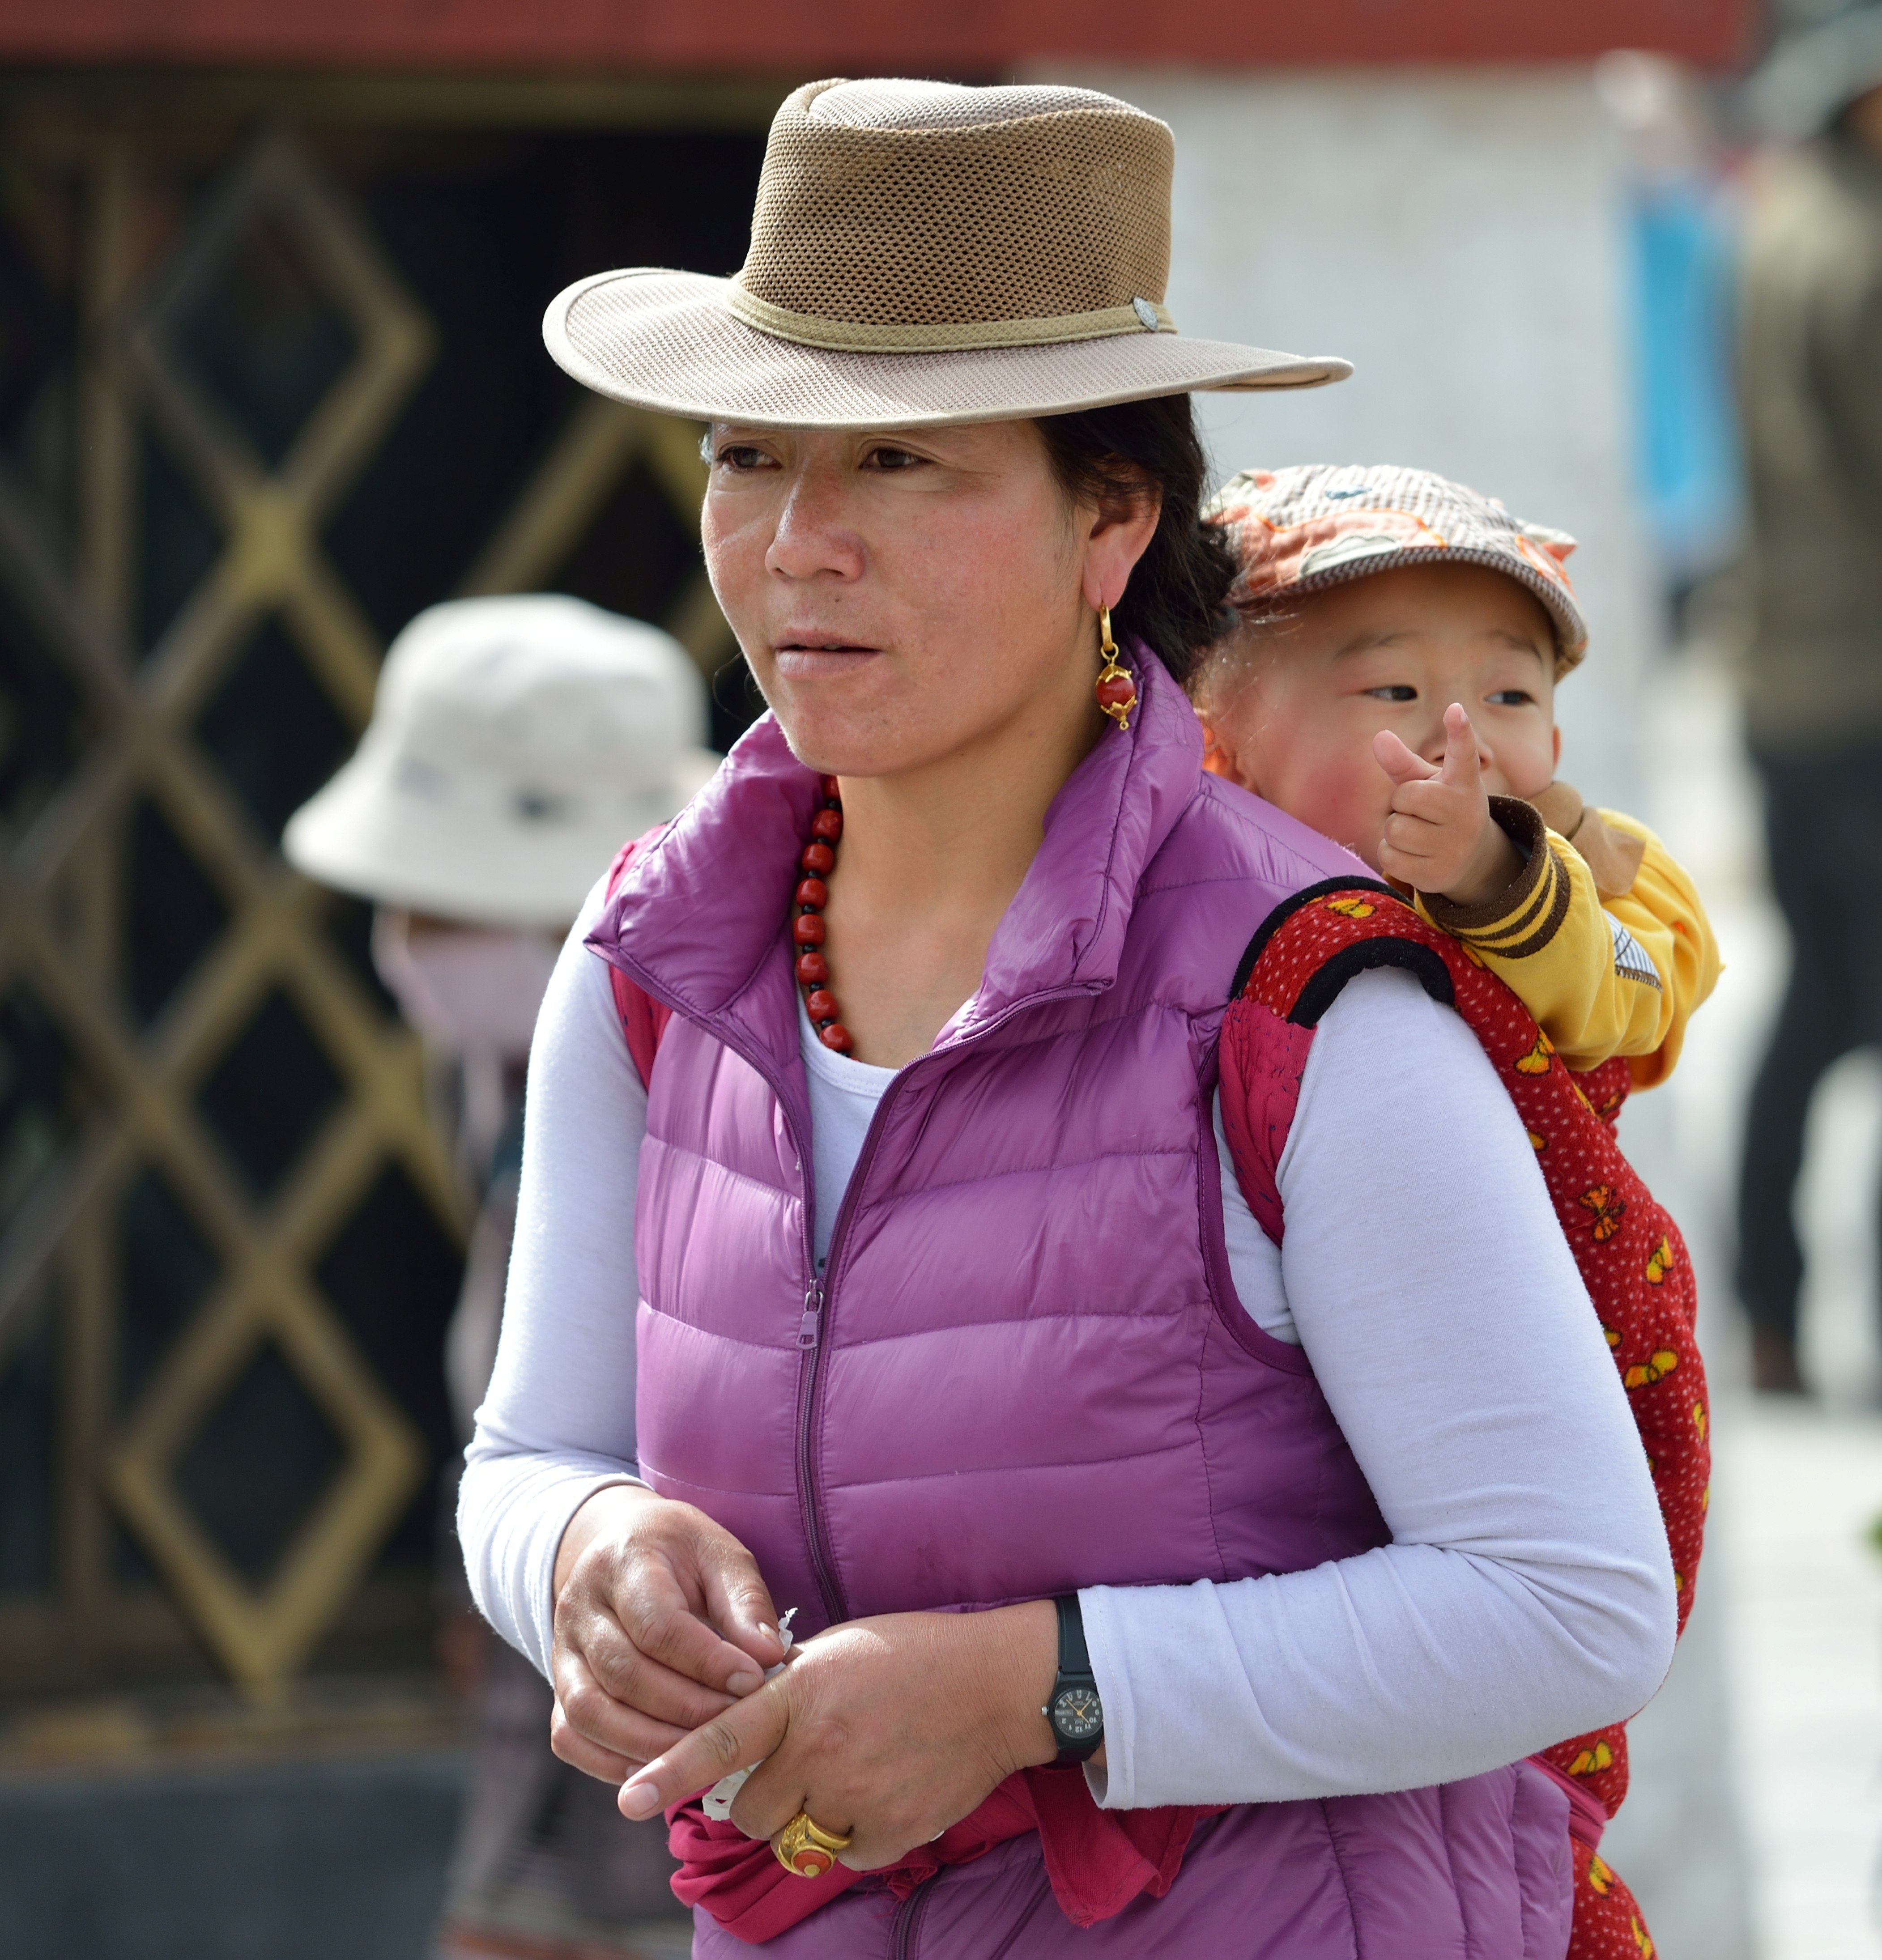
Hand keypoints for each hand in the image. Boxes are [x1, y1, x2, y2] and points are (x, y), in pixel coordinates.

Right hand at [549, 1484, 785, 1783]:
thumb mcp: (721, 1555)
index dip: (707, 1661)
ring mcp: (561, 1649)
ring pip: (590, 1711)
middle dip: (685, 1707)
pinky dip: (608, 1761)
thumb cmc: (682, 1553)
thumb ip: (745, 1603)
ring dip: (648, 1742)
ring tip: (703, 1750)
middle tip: (735, 1721)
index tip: (753, 1681)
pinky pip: (570, 1735)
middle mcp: (579, 1606)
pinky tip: (658, 1765)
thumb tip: (769, 1656)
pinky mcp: (559, 1686)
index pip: (657, 1624)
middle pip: (623, 1673)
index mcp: (623, 1562)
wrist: (622, 1546)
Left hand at [617, 1600, 1059, 1870]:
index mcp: (801, 1696)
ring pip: (796, 1840)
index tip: (628, 1800)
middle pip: (754, 1813)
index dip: (670, 1772)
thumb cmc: (914, 1656)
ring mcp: (857, 1793)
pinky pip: (847, 1856)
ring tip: (851, 1776)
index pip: (721, 1739)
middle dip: (765, 1801)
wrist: (998, 1683)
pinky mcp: (893, 1830)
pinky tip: (887, 1790)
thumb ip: (786, 1694)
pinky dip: (858, 1834)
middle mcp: (821, 1748)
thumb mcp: (836, 1653)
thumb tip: (746, 1733)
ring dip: (809, 1819)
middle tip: (799, 1773)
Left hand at [1373, 704, 1520, 903]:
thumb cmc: (1440, 810)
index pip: (1463, 753)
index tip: (1455, 711)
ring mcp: (1455, 845)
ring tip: (1417, 833)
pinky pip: (1390, 858)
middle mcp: (1465, 811)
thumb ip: (1402, 763)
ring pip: (1395, 831)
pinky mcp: (1439, 874)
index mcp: (1463, 782)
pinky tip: (1413, 854)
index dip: (1459, 732)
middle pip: (1404, 798)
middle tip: (1418, 811)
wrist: (1468, 858)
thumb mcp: (1426, 783)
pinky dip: (1392, 854)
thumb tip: (1379, 737)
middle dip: (1401, 804)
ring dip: (1394, 831)